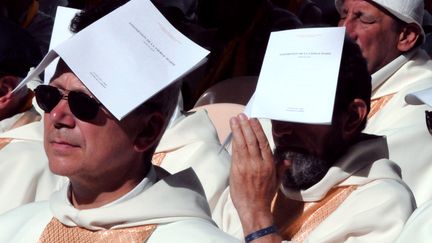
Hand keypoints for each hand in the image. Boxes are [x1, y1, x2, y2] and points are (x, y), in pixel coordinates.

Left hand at [229, 113, 278, 232]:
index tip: (253, 120)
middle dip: (246, 126)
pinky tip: (232, 134)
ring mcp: (247, 166)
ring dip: (238, 131)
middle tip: (241, 116)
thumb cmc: (265, 195)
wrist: (254, 209)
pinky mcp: (237, 170)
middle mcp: (258, 163)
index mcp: (269, 164)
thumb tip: (287, 160)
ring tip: (234, 120)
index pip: (263, 142)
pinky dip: (234, 142)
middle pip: (252, 140)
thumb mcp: (276, 181)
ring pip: (242, 144)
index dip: (257, 129)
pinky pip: (236, 153)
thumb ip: (281, 168)